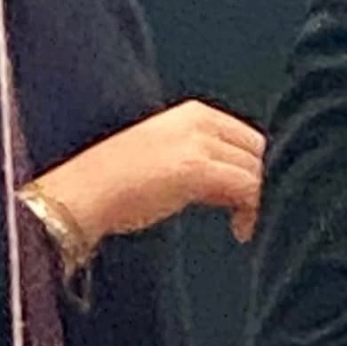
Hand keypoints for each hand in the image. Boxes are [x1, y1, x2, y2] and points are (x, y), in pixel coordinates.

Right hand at [37, 100, 264, 248]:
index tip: (248, 202)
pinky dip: (254, 211)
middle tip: (249, 217)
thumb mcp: (166, 161)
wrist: (83, 193)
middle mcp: (201, 122)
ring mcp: (199, 144)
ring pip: (258, 170)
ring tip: (243, 226)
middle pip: (260, 152)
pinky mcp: (197, 169)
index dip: (258, 172)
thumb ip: (202, 164)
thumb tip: (233, 190)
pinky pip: (248, 188)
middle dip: (263, 186)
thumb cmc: (115, 186)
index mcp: (194, 114)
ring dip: (259, 202)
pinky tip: (240, 231)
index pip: (250, 138)